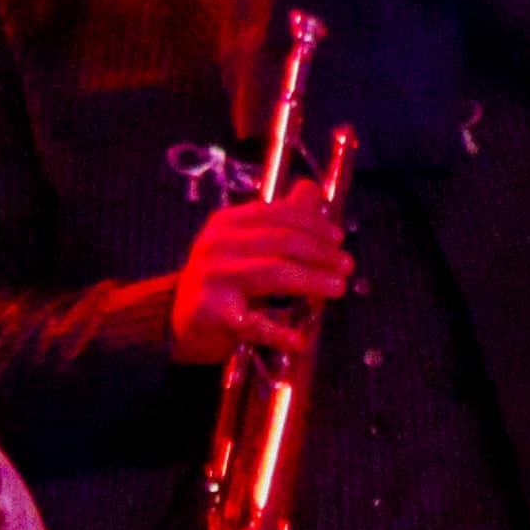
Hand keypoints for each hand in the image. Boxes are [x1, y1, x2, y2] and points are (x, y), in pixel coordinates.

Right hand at [169, 193, 353, 366]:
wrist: (182, 317)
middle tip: (346, 266)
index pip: (279, 215)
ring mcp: (213, 278)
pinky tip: (300, 340)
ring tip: (338, 288)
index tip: (338, 238)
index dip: (315, 225)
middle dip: (321, 253)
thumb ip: (280, 218)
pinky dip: (280, 333)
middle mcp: (218, 245)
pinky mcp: (211, 313)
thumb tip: (311, 189)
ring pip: (274, 273)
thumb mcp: (246, 243)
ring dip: (312, 280)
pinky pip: (253, 323)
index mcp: (228, 223)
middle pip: (282, 242)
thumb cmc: (221, 279)